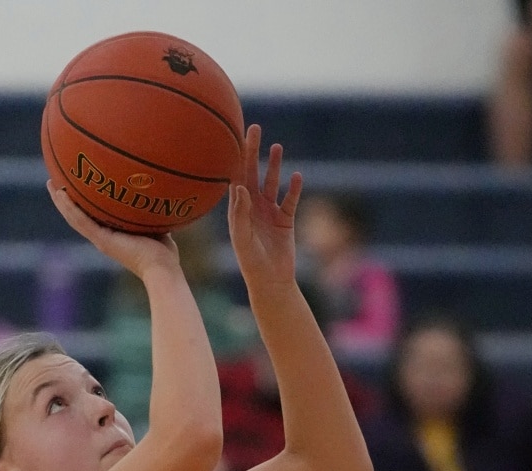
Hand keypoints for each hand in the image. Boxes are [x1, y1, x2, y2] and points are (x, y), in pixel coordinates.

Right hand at [47, 181, 179, 279]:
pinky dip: (70, 208)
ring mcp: (102, 240)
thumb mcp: (156, 223)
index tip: (74, 188)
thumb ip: (151, 209)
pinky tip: (61, 194)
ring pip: (75, 218)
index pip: (92, 217)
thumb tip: (159, 188)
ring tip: (51, 184)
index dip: (81, 204)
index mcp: (112, 236)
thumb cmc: (165, 253)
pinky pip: (82, 221)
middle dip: (66, 200)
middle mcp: (103, 238)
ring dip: (61, 202)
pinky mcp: (103, 240)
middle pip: (78, 217)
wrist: (162, 269)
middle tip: (54, 183)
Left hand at [227, 124, 302, 289]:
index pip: (235, 178)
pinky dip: (294, 188)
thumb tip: (238, 186)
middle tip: (253, 129)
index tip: (234, 138)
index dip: (235, 158)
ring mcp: (269, 213)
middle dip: (252, 152)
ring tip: (276, 146)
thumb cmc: (251, 263)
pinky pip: (291, 200)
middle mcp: (252, 208)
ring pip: (272, 183)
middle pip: (252, 173)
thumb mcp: (243, 238)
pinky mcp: (286, 221)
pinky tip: (298, 175)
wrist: (271, 281)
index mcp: (238, 210)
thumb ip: (240, 213)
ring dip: (274, 165)